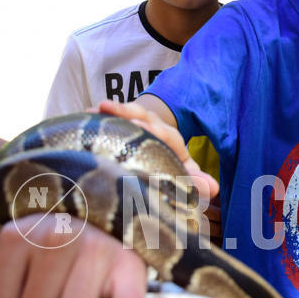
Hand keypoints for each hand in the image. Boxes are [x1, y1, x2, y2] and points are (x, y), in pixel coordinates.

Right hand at [96, 99, 218, 197]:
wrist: (157, 168)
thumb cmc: (171, 174)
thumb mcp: (181, 178)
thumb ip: (192, 183)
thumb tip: (213, 188)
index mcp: (172, 141)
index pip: (164, 133)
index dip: (153, 129)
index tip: (139, 124)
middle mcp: (155, 129)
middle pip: (143, 117)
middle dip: (127, 112)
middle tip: (107, 109)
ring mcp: (138, 126)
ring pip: (126, 115)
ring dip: (112, 111)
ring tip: (95, 109)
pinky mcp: (124, 128)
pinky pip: (112, 121)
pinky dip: (100, 118)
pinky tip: (85, 115)